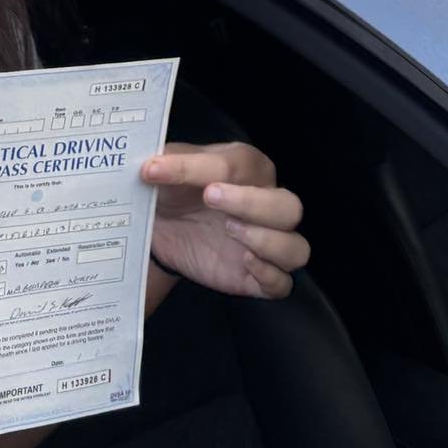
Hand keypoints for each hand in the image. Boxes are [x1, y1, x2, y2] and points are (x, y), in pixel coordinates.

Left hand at [142, 142, 307, 299]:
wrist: (158, 225)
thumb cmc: (170, 190)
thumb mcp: (164, 168)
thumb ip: (166, 164)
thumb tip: (152, 168)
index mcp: (248, 167)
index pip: (241, 165)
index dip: (207, 169)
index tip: (166, 171)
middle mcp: (266, 203)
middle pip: (290, 207)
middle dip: (254, 204)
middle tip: (210, 198)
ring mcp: (265, 243)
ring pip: (296, 247)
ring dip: (268, 242)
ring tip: (230, 232)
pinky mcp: (256, 277)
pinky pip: (282, 283)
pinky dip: (269, 276)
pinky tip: (244, 262)